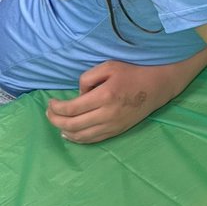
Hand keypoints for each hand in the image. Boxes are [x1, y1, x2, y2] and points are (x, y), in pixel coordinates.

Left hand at [46, 51, 206, 143]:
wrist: (157, 85)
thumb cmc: (133, 72)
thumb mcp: (109, 66)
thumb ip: (88, 78)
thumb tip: (78, 95)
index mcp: (104, 96)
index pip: (71, 109)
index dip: (56, 108)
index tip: (51, 102)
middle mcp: (107, 114)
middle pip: (72, 125)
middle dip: (55, 120)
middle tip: (49, 113)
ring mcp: (113, 125)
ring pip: (81, 136)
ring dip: (65, 131)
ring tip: (57, 123)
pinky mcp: (117, 131)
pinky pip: (93, 140)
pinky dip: (78, 139)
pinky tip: (71, 134)